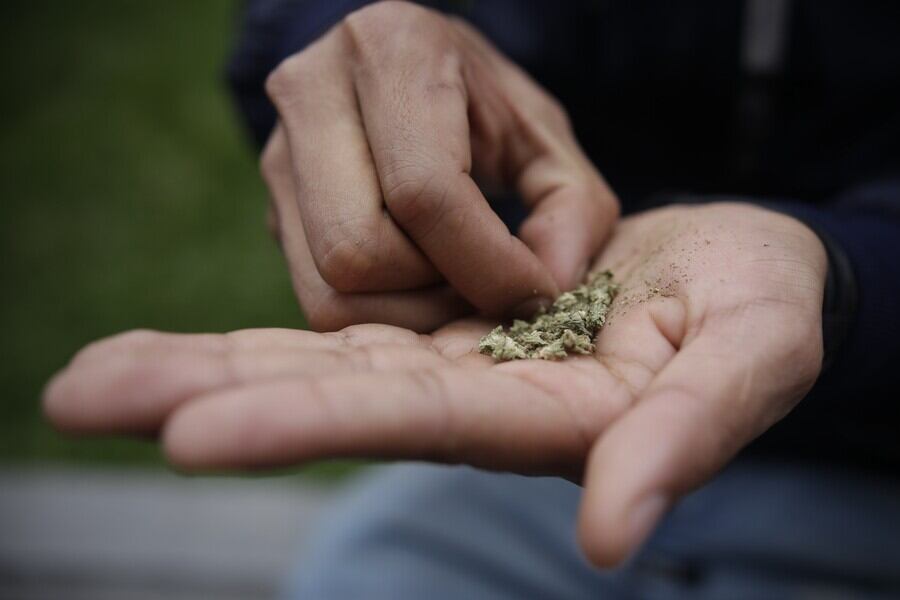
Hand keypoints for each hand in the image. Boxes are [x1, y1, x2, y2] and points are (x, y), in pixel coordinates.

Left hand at [44, 203, 824, 565]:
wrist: (745, 268)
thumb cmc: (763, 310)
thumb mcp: (751, 361)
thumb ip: (685, 438)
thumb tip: (609, 536)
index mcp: (547, 416)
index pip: (410, 420)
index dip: (302, 425)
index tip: (187, 432)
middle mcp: (482, 398)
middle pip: (330, 399)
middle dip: (206, 397)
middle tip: (79, 396)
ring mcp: (460, 361)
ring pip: (320, 363)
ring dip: (207, 367)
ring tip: (93, 375)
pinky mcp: (454, 321)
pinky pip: (347, 330)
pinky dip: (267, 338)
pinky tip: (190, 349)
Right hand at [261, 1, 617, 330]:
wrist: (404, 75)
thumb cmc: (482, 105)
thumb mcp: (545, 136)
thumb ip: (573, 208)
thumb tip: (547, 298)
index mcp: (391, 52)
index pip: (424, 192)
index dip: (487, 264)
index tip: (535, 294)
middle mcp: (312, 93)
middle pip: (359, 253)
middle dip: (436, 293)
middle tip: (484, 282)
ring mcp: (277, 153)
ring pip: (329, 290)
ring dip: (406, 309)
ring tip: (452, 277)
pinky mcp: (271, 206)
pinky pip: (318, 297)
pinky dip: (379, 310)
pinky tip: (418, 280)